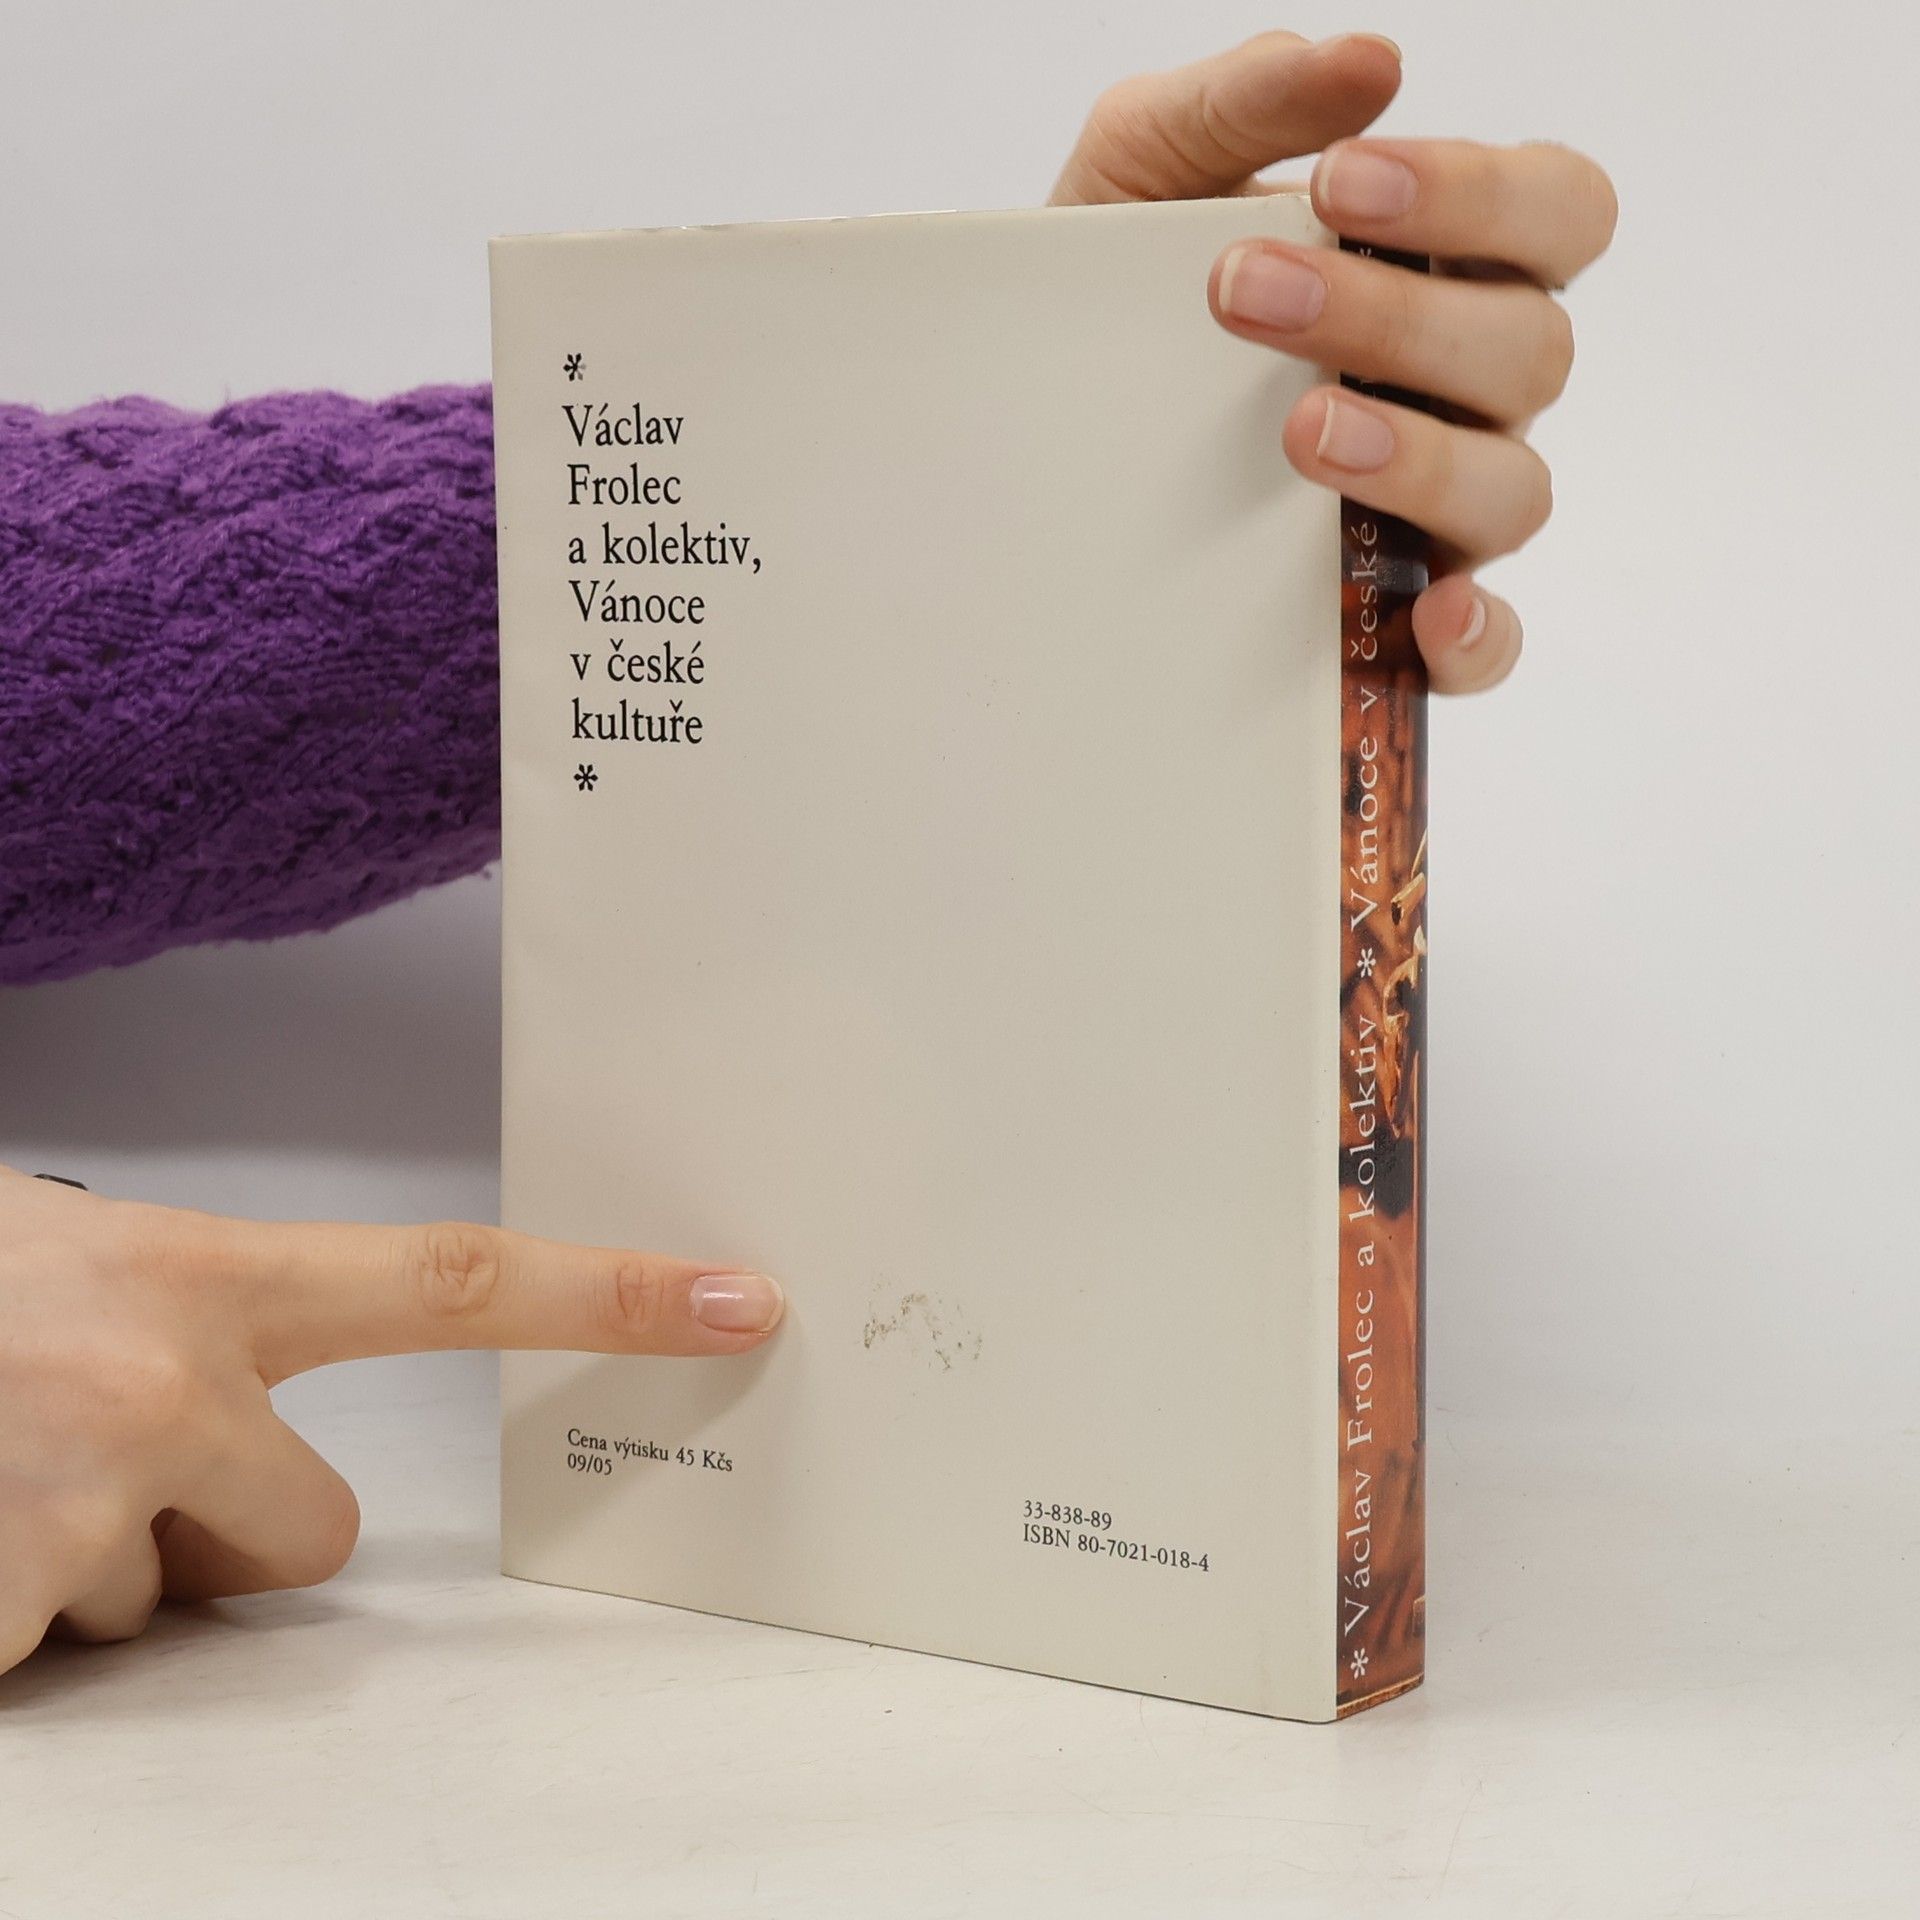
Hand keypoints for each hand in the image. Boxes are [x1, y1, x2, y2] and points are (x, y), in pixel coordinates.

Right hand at [0, 1165, 783, 1674]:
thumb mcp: (66, 1266)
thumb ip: (184, 1327)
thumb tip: (233, 1427)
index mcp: (194, 1279)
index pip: (452, 1281)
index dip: (609, 1294)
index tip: (737, 1300)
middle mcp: (160, 1389)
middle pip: (310, 1535)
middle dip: (219, 1531)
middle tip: (76, 1457)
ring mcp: (74, 1508)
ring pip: (156, 1601)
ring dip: (77, 1566)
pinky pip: (44, 1662)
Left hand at [1049, 30, 1616, 693]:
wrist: (1026, 414)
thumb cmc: (1115, 282)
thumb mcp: (1148, 168)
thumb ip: (1244, 102)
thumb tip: (1368, 59)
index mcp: (1448, 263)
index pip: (1558, 212)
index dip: (1480, 196)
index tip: (1344, 183)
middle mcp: (1466, 386)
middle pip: (1530, 350)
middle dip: (1395, 317)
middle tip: (1247, 295)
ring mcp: (1440, 505)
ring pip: (1514, 490)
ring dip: (1419, 457)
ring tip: (1301, 433)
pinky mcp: (1394, 613)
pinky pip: (1483, 643)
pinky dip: (1472, 637)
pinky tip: (1421, 613)